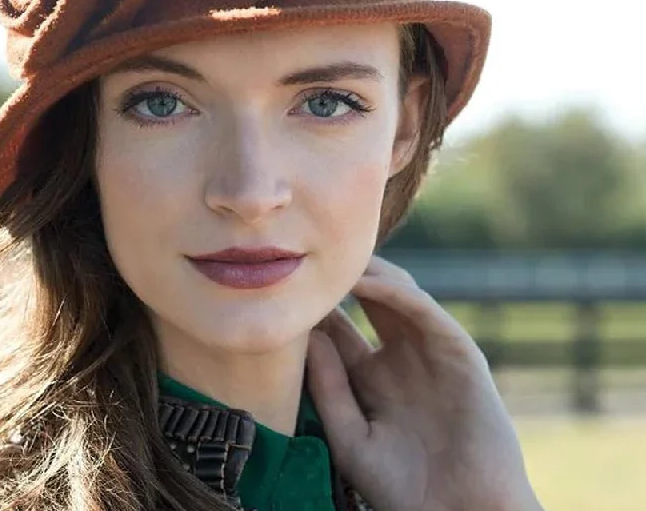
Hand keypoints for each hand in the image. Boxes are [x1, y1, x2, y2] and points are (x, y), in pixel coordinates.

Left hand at [306, 255, 542, 510]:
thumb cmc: (403, 489)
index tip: (286, 287)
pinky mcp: (458, 349)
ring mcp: (430, 351)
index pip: (339, 329)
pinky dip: (394, 290)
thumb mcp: (351, 437)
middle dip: (342, 279)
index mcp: (373, 379)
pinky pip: (422, 308)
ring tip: (332, 259)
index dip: (316, 307)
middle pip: (368, 301)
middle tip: (309, 257)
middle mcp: (400, 357)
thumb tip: (306, 336)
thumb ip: (329, 387)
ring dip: (367, 273)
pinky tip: (363, 281)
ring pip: (397, 294)